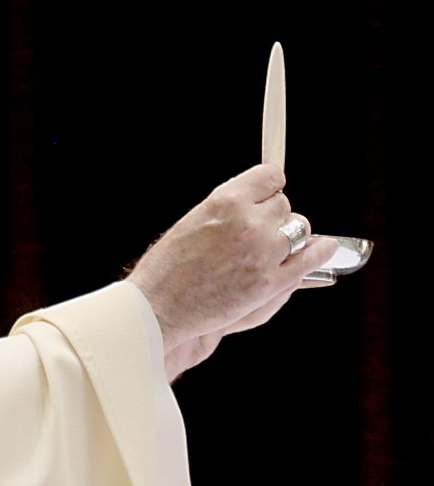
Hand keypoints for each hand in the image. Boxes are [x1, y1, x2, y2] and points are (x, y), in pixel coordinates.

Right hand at [126, 164, 338, 376]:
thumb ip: (227, 211)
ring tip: (276, 247)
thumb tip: (255, 202)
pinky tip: (325, 248)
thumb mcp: (193, 223)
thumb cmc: (167, 269)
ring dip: (291, 236)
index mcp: (225, 202)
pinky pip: (310, 259)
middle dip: (274, 217)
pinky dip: (321, 251)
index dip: (269, 187)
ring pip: (299, 230)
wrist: (159, 308)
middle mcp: (248, 222)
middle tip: (259, 233)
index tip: (268, 194)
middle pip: (285, 206)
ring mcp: (263, 253)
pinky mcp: (270, 283)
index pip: (270, 177)